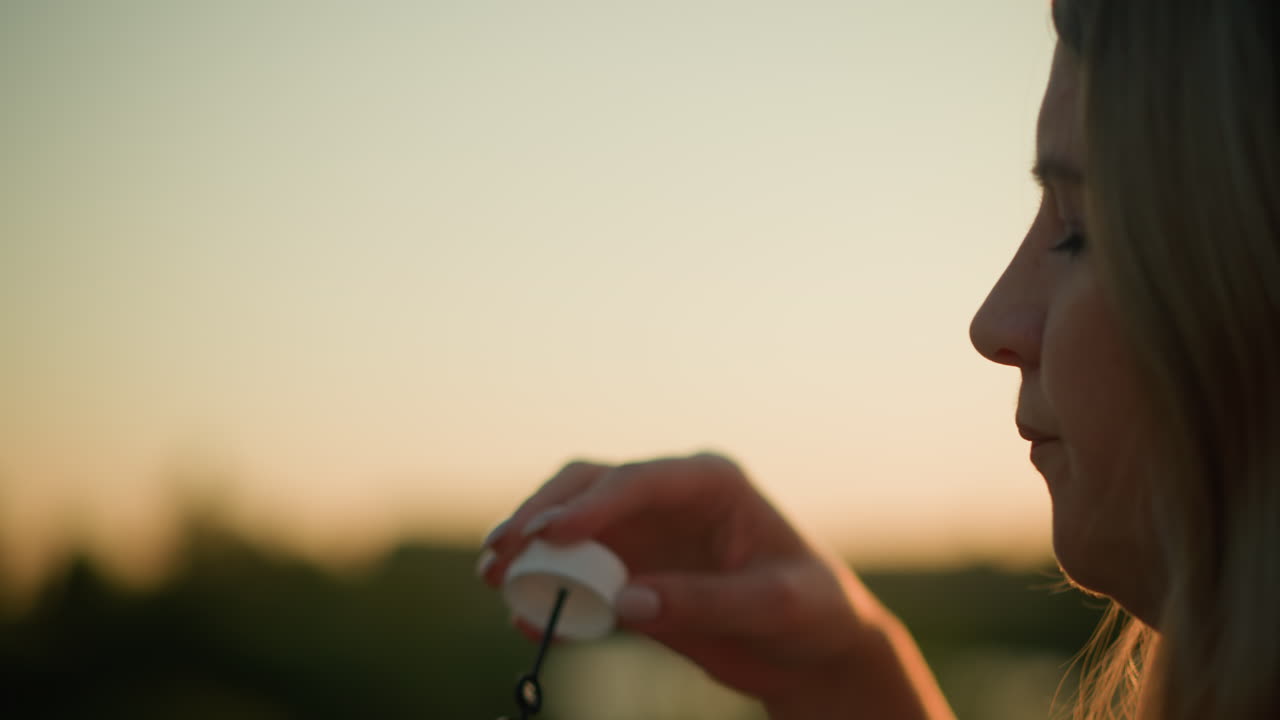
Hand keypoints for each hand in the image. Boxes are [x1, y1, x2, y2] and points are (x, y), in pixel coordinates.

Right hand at [477, 452, 920, 709]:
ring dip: (529, 546)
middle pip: (588, 487)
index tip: (551, 535)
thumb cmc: (812, 611)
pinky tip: (520, 614)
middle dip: (540, 514)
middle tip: (501, 550)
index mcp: (711, 482)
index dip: (592, 504)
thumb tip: (626, 600)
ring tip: (493, 575)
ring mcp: (645, 533)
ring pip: (570, 525)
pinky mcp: (632, 573)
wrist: (815, 649)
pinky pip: (579, 577)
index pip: (640, 481)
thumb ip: (706, 601)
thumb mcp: (775, 606)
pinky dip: (548, 591)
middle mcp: (668, 497)